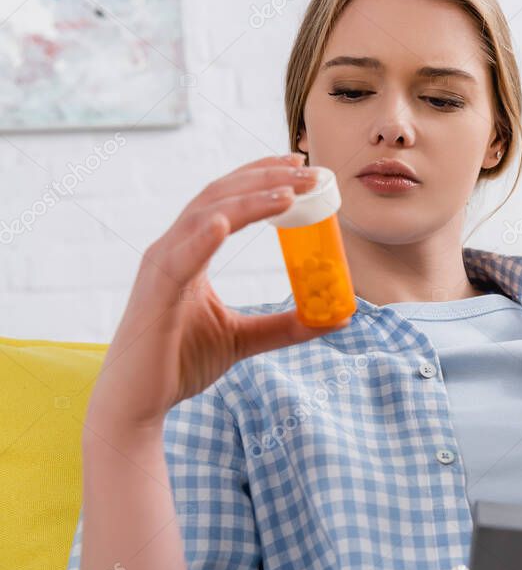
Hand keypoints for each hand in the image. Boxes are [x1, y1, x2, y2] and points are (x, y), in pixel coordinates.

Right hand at [86, 154, 350, 433]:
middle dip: (264, 178)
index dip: (261, 176)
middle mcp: (173, 249)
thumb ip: (285, 326)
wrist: (137, 405)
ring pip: (205, 216)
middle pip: (219, 195)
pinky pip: (178, 258)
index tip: (299, 164)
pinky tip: (226, 223)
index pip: (227, 198)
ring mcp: (160, 268)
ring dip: (247, 200)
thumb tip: (336, 319)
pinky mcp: (153, 294)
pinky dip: (202, 237)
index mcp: (190, 251)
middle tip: (307, 169)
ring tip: (287, 193)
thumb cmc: (180, 363)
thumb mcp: (244, 339)